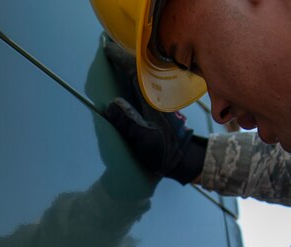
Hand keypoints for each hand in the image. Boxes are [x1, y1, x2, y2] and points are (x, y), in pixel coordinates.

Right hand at [102, 37, 206, 184]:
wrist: (183, 158)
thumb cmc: (163, 151)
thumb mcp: (144, 141)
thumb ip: (129, 123)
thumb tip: (112, 104)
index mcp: (153, 98)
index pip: (135, 71)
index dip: (120, 58)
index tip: (107, 48)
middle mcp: (158, 94)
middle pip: (141, 67)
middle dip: (126, 54)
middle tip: (110, 43)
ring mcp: (161, 97)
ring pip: (145, 73)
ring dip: (132, 62)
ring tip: (117, 53)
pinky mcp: (161, 102)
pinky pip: (147, 81)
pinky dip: (137, 73)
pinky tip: (129, 73)